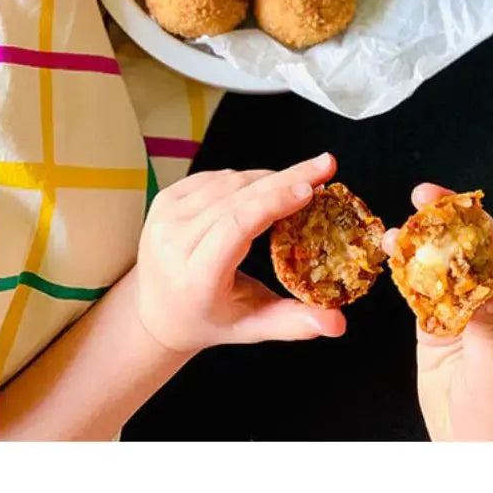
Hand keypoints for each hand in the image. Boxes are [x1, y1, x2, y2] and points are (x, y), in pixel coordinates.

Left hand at [135, 153, 346, 354]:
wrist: (154, 311)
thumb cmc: (207, 321)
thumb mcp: (249, 327)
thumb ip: (293, 323)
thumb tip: (337, 323)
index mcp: (194, 276)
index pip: (237, 226)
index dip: (275, 202)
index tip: (311, 188)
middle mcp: (173, 241)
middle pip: (238, 197)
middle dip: (288, 178)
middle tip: (326, 165)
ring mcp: (165, 215)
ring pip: (230, 182)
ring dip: (269, 179)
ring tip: (301, 184)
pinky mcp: (165, 198)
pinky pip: (216, 178)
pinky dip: (246, 180)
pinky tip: (264, 189)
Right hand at [383, 178, 492, 440]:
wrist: (479, 466)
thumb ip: (485, 328)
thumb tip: (474, 280)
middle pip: (491, 244)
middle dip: (463, 214)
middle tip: (428, 194)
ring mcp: (472, 313)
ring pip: (454, 259)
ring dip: (431, 234)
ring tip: (405, 215)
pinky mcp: (440, 326)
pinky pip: (425, 286)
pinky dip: (408, 265)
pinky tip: (391, 249)